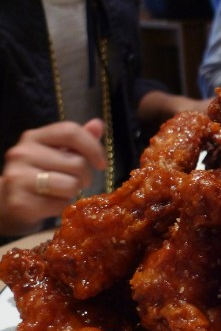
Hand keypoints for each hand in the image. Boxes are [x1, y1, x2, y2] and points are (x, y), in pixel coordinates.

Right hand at [0, 119, 106, 236]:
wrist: (10, 201)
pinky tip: (51, 203)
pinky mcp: (20, 201)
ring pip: (71, 185)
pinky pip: (60, 204)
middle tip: (75, 182)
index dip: (93, 148)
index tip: (101, 164)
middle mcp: (22, 153)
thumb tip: (98, 124)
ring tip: (62, 192)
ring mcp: (18, 177)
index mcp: (34, 136)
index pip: (70, 131)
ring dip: (74, 192)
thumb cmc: (40, 174)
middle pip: (77, 163)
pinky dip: (62, 207)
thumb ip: (78, 140)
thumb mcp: (58, 153)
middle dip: (85, 177)